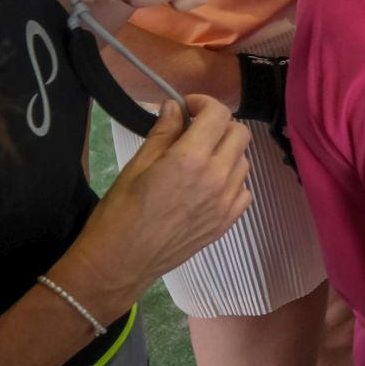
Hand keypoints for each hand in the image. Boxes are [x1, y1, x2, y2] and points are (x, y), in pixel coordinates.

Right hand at [60, 94, 250, 316]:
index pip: (218, 115)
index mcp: (191, 159)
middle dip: (219, 125)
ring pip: (244, 161)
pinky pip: (244, 189)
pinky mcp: (228, 222)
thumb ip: (163, 133)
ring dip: (226, 151)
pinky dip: (232, 180)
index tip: (188, 107)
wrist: (121, 262)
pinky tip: (208, 184)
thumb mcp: (137, 165)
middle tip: (195, 130)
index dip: (204, 103)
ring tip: (199, 158)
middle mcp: (217, 178)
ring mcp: (227, 202)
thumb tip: (175, 107)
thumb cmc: (120, 212)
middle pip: (239, 134)